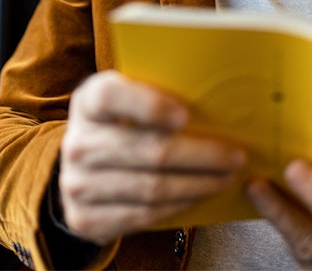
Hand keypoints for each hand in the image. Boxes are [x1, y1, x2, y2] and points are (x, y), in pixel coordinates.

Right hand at [58, 70, 245, 243]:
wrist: (83, 170)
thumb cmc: (120, 126)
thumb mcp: (127, 100)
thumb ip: (156, 94)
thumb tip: (217, 104)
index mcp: (87, 101)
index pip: (110, 96)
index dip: (148, 105)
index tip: (185, 116)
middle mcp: (76, 143)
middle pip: (148, 150)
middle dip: (201, 155)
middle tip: (235, 156)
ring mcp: (77, 184)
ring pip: (152, 187)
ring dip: (197, 185)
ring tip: (225, 178)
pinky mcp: (85, 218)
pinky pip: (143, 215)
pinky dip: (178, 206)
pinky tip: (198, 196)